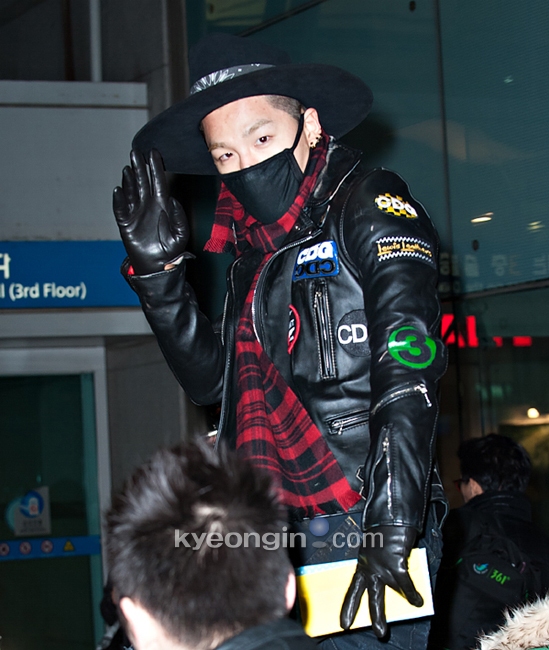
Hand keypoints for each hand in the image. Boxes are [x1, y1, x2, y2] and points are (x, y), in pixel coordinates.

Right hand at [113, 149, 188, 274]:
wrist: (157, 265)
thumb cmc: (171, 250)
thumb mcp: (180, 234)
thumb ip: (179, 217)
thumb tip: (173, 201)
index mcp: (162, 206)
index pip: (158, 183)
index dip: (155, 168)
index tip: (153, 154)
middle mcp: (148, 206)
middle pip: (143, 182)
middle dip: (140, 167)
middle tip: (136, 152)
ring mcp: (136, 213)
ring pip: (131, 192)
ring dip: (129, 180)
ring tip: (128, 167)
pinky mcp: (126, 223)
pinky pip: (120, 209)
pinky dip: (119, 200)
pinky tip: (118, 190)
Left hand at [340, 525, 421, 637]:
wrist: (391, 516)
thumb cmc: (383, 531)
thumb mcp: (375, 551)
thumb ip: (378, 568)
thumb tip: (390, 587)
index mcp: (362, 564)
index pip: (353, 589)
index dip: (349, 607)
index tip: (344, 623)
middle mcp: (369, 567)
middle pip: (371, 596)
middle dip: (376, 615)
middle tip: (379, 633)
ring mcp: (382, 566)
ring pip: (392, 591)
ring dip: (404, 598)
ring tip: (415, 604)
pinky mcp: (395, 564)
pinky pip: (406, 584)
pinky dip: (413, 593)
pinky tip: (419, 600)